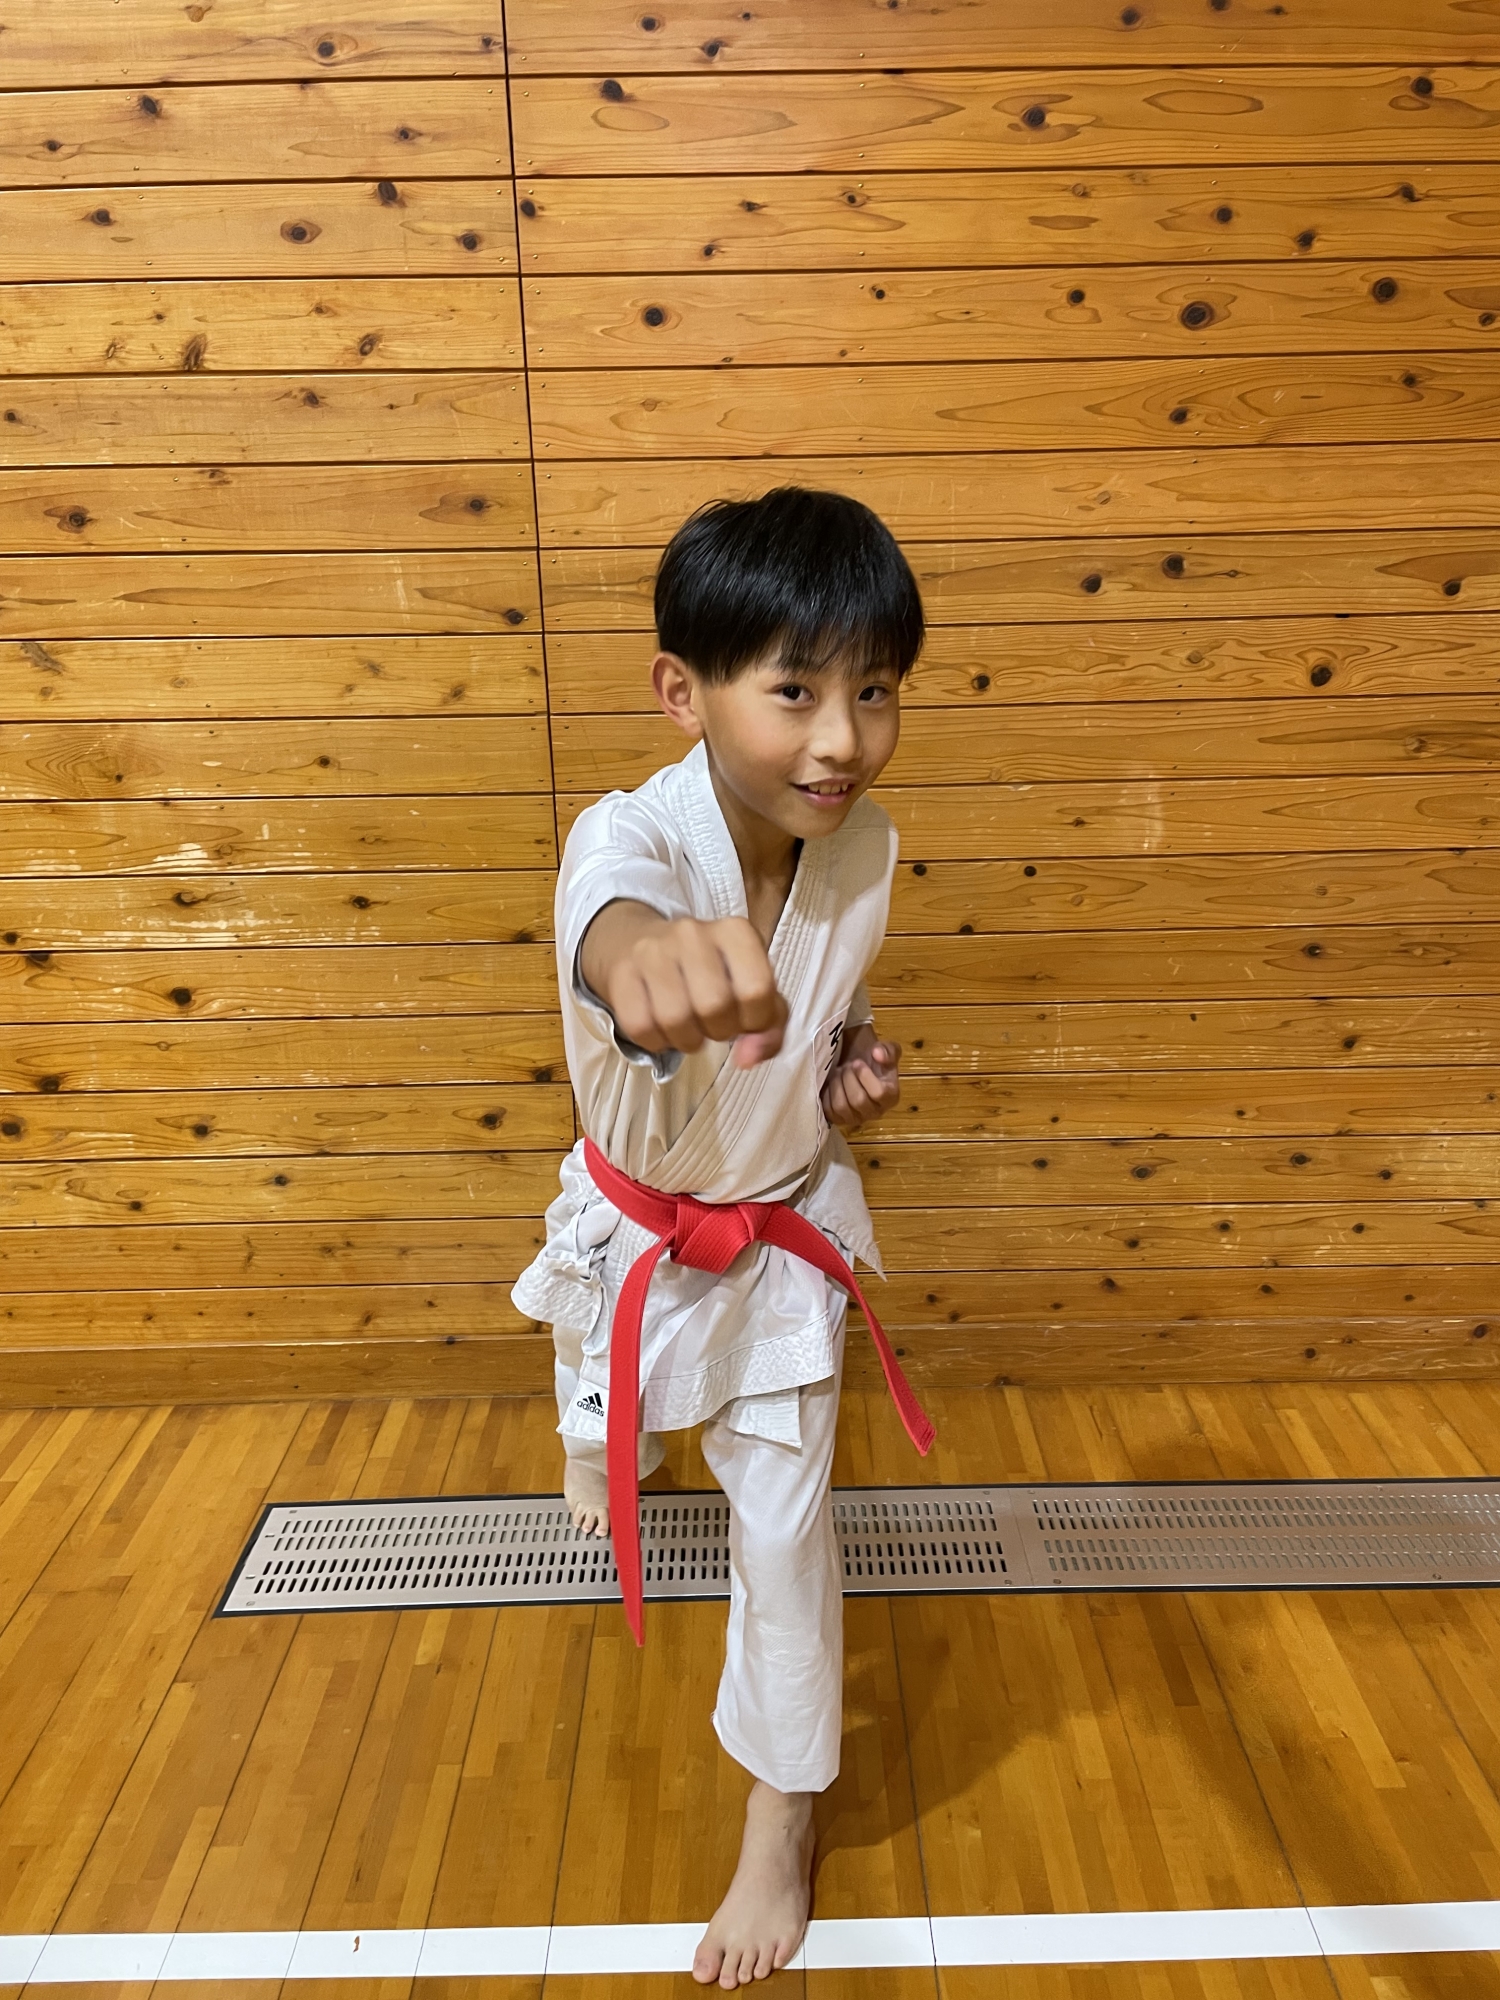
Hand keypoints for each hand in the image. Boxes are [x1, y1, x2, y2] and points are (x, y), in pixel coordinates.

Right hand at [585, 906, 788, 1067]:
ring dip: (686, 1040)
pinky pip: (640, 1027)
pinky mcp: (621, 973)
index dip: (755, 1021)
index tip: (745, 1020)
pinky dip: (655, 1042)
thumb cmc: (709, 973)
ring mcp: (653, 950)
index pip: (758, 989)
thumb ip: (769, 1025)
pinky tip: (661, 1028)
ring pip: (676, 1019)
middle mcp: (693, 933)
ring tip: (688, 1028)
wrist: (638, 942)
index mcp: (735, 932)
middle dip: (719, 1031)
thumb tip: (749, 1059)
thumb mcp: (750, 986)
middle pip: (715, 1007)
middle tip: (713, 1024)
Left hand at [822, 1023, 900, 1130]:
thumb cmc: (872, 1060)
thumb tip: (877, 1054)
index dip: (865, 1076)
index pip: (879, 1093)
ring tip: (839, 1074)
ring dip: (837, 1085)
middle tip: (847, 1067)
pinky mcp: (840, 1120)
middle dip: (848, 1078)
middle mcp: (876, 1112)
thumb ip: (887, 1049)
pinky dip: (827, 1095)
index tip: (857, 1063)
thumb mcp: (885, 1049)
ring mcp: (857, 1119)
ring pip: (842, 1107)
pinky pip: (829, 1111)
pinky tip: (832, 1084)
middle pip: (858, 1100)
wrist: (855, 1067)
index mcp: (891, 1097)